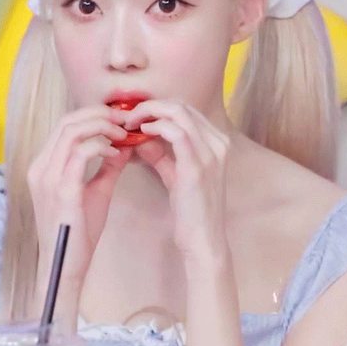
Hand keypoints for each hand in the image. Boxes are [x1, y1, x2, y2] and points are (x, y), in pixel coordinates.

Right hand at [27, 105, 133, 283]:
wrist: (65, 267)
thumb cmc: (77, 231)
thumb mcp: (96, 191)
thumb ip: (107, 166)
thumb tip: (125, 146)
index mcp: (44, 165)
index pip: (66, 125)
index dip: (93, 114)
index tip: (119, 118)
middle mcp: (41, 167)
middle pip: (68, 121)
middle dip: (100, 114)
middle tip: (125, 118)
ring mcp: (48, 178)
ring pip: (72, 131)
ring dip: (102, 126)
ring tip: (123, 132)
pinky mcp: (61, 190)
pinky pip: (80, 153)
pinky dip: (100, 146)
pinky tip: (115, 152)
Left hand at [123, 99, 231, 260]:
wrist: (203, 240)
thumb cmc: (190, 210)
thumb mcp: (175, 175)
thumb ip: (160, 155)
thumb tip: (140, 139)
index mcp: (216, 142)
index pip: (186, 109)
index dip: (158, 107)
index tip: (135, 116)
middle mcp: (218, 143)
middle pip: (182, 106)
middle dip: (151, 106)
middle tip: (128, 116)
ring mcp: (211, 153)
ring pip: (179, 113)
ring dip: (149, 113)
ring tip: (130, 123)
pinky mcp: (198, 166)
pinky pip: (176, 133)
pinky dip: (156, 126)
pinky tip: (141, 133)